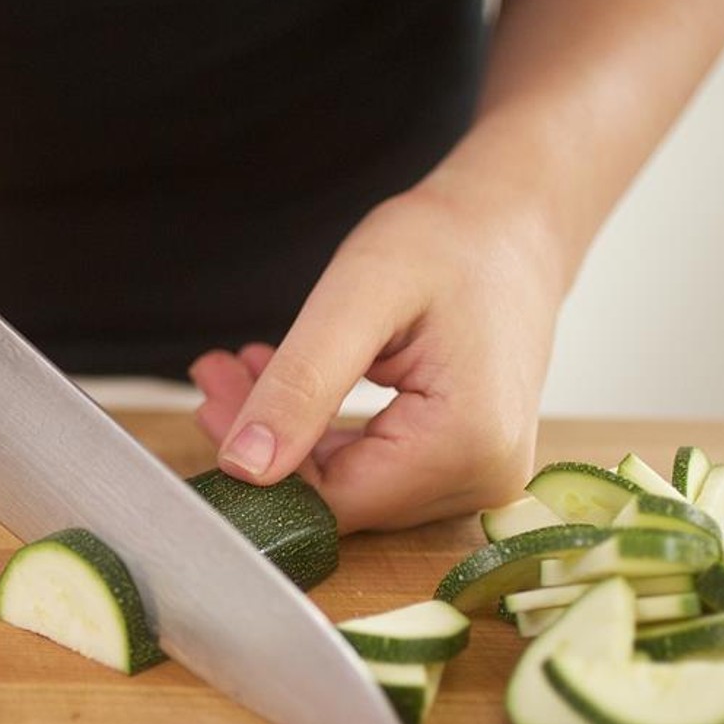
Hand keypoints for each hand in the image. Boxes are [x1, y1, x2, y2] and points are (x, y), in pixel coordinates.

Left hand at [189, 179, 564, 533]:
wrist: (515, 225)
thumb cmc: (447, 242)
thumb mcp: (359, 297)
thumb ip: (302, 385)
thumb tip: (246, 466)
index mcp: (466, 445)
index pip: (331, 498)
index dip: (259, 463)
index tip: (209, 398)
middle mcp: (482, 478)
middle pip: (339, 493)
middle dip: (266, 440)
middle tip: (215, 374)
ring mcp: (478, 476)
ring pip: (349, 482)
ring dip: (287, 432)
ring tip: (240, 368)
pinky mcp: (464, 462)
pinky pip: (374, 467)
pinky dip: (321, 431)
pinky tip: (283, 381)